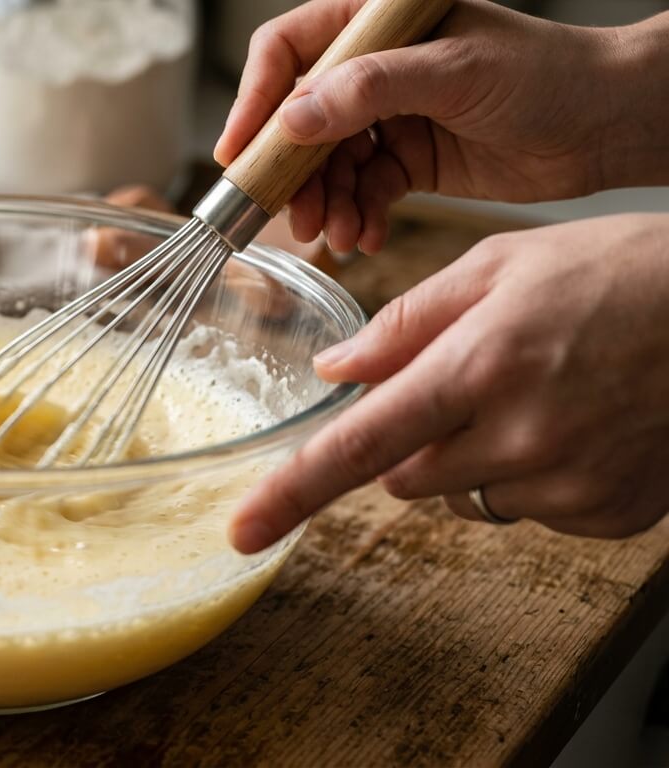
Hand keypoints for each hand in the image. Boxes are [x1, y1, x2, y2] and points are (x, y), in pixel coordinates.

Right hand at [214, 0, 668, 254]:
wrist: (609, 125)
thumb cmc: (550, 75)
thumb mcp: (456, 72)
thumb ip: (370, 89)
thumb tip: (294, 116)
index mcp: (378, 24)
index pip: (290, 50)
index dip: (256, 99)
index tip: (239, 152)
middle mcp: (375, 68)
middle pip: (299, 118)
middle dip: (292, 172)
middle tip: (289, 216)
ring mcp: (389, 116)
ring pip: (326, 164)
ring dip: (325, 204)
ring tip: (336, 236)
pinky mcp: (408, 159)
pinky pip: (361, 191)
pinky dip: (358, 217)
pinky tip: (366, 237)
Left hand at [230, 214, 668, 552]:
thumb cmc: (621, 271)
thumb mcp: (502, 265)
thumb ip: (407, 321)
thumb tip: (335, 370)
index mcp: (478, 367)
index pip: (360, 446)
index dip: (292, 492)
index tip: (243, 530)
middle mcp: (520, 436)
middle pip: (403, 475)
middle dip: (409, 437)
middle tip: (463, 381)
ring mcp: (570, 483)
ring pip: (463, 494)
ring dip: (470, 455)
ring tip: (535, 392)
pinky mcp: (609, 514)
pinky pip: (528, 508)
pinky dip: (531, 474)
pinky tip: (576, 421)